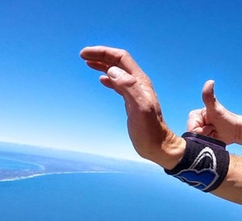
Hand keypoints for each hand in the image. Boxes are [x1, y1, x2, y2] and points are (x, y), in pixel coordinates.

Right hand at [80, 46, 184, 168]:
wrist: (158, 146)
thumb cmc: (150, 130)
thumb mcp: (140, 108)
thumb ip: (129, 88)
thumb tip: (112, 71)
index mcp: (140, 82)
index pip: (121, 58)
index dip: (103, 53)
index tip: (85, 54)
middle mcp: (138, 84)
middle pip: (118, 62)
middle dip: (101, 55)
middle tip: (83, 56)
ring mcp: (135, 92)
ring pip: (117, 72)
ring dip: (103, 65)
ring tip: (88, 63)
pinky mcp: (131, 102)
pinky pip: (118, 85)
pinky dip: (108, 79)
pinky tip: (101, 80)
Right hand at [186, 80, 241, 143]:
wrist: (236, 131)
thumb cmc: (227, 119)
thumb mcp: (216, 109)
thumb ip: (209, 97)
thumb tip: (210, 82)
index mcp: (194, 116)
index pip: (192, 129)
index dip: (202, 131)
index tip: (211, 127)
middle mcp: (194, 123)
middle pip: (193, 137)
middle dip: (205, 136)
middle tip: (214, 131)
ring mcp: (198, 132)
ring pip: (197, 143)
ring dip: (207, 140)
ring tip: (214, 135)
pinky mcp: (202, 140)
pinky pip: (200, 146)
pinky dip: (208, 144)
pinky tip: (214, 140)